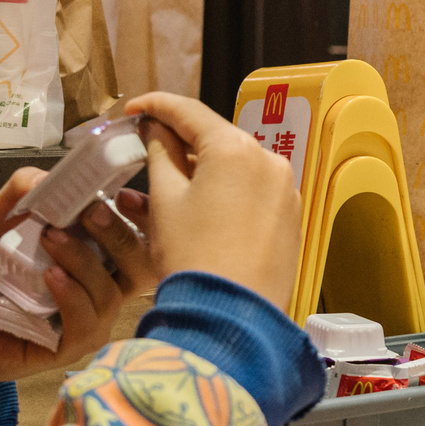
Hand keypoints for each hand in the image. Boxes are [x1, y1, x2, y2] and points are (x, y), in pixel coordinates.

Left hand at [0, 165, 161, 408]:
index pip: (136, 238)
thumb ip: (16, 198)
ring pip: (110, 292)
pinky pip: (86, 323)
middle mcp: (99, 289)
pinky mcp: (70, 348)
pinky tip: (51, 278)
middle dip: (120, 234)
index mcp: (93, 257)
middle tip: (90, 212)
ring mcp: (88, 320)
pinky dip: (72, 297)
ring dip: (83, 262)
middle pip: (138, 265)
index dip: (140, 217)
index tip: (120, 194)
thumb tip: (46, 175)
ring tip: (51, 241)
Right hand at [118, 91, 301, 310]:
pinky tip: (202, 207)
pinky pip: (253, 191)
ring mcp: (285, 190)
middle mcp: (269, 161)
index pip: (189, 112)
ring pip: (236, 166)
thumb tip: (156, 128)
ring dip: (203, 168)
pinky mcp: (290, 218)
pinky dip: (227, 191)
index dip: (156, 106)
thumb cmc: (192, 258)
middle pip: (216, 138)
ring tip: (170, 183)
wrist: (230, 319)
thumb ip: (160, 154)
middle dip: (181, 140)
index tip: (133, 109)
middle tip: (147, 145)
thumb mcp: (165, 201)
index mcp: (235, 148)